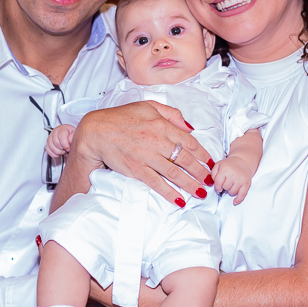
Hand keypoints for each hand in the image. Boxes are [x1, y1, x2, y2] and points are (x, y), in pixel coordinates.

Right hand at [46, 124, 75, 156]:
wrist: (69, 136)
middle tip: (66, 149)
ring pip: (51, 147)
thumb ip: (73, 137)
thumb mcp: (75, 134)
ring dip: (58, 152)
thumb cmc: (72, 135)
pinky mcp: (48, 143)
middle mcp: (55, 132)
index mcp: (62, 129)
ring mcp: (50, 137)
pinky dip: (54, 154)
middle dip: (62, 149)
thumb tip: (70, 141)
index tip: (68, 148)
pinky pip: (48, 150)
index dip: (65, 145)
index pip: (61, 137)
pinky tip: (59, 153)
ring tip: (63, 151)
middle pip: (56, 143)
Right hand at [71, 101, 212, 205]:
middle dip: (201, 172)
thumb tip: (190, 127)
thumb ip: (171, 114)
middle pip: (185, 159)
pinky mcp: (136, 169)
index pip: (189, 141)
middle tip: (211, 181)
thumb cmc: (121, 117)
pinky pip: (157, 183)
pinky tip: (180, 200)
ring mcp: (146, 156)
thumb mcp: (148, 106)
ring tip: (202, 193)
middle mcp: (157, 140)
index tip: (211, 163)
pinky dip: (170, 193)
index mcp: (161, 124)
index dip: (203, 154)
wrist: (96, 130)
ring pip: (174, 173)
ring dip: (190, 185)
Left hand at [212, 156, 253, 204]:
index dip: (217, 187)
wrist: (243, 161)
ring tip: (231, 185)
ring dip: (230, 191)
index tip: (218, 186)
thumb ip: (213, 173)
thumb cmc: (229, 164)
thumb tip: (212, 183)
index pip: (218, 183)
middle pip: (225, 188)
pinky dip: (238, 200)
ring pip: (232, 192)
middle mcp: (233, 174)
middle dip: (224, 187)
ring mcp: (240, 179)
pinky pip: (242, 195)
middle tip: (226, 182)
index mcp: (225, 169)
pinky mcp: (247, 183)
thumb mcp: (218, 165)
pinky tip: (234, 202)